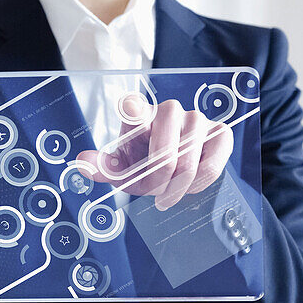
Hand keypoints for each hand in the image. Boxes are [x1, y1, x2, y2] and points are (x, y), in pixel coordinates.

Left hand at [74, 93, 233, 210]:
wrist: (172, 166)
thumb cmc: (144, 163)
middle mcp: (168, 110)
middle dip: (159, 183)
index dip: (134, 109)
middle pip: (165, 155)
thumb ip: (104, 167)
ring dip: (179, 187)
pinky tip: (190, 185)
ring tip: (170, 193)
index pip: (134, 106)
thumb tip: (82, 162)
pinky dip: (200, 183)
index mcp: (138, 115)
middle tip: (155, 195)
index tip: (131, 110)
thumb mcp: (122, 169)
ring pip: (189, 163)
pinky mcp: (219, 132)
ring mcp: (196, 118)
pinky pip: (212, 165)